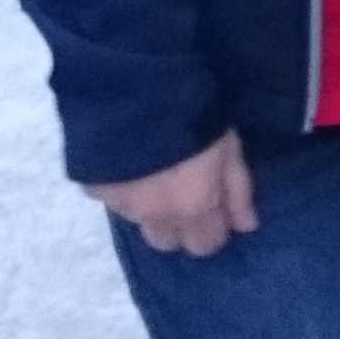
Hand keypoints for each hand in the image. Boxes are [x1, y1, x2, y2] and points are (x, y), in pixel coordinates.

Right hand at [86, 129, 257, 256]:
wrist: (139, 92)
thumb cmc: (196, 116)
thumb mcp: (229, 149)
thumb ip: (238, 192)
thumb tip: (245, 227)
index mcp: (193, 210)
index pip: (204, 246)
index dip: (212, 229)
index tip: (212, 206)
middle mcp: (155, 218)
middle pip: (167, 242)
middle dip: (178, 225)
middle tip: (182, 192)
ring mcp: (121, 206)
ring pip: (139, 222)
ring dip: (149, 206)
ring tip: (154, 170)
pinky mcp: (94, 189)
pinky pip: (112, 200)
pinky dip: (122, 187)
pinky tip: (129, 160)